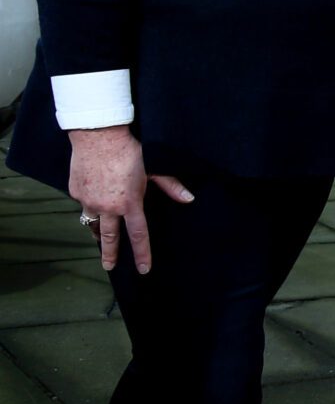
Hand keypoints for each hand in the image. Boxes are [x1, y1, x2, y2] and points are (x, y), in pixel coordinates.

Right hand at [66, 127, 193, 274]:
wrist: (98, 134)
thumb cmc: (129, 150)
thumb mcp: (153, 167)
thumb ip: (170, 186)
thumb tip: (189, 199)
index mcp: (129, 204)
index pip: (138, 235)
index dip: (142, 254)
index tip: (143, 269)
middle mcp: (108, 207)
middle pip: (109, 238)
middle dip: (109, 255)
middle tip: (109, 267)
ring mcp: (89, 200)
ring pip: (92, 223)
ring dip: (97, 232)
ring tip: (99, 239)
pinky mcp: (76, 192)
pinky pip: (84, 204)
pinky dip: (89, 205)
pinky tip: (93, 199)